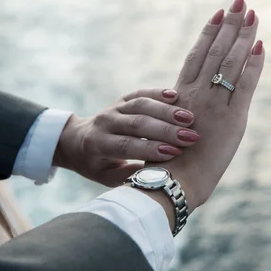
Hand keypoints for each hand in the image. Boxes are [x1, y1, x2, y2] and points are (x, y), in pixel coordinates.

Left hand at [53, 88, 199, 185]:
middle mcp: (104, 122)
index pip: (126, 145)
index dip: (151, 148)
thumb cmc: (98, 165)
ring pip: (141, 105)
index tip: (176, 152)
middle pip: (137, 123)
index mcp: (97, 144)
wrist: (79, 141)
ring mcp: (114, 107)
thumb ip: (130, 176)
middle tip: (191, 136)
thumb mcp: (107, 177)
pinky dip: (159, 93)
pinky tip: (177, 96)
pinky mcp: (123, 98)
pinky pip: (141, 93)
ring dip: (167, 111)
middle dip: (166, 130)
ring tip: (189, 118)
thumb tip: (159, 177)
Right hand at [145, 0, 264, 220]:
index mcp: (180, 96)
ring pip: (231, 62)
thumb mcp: (168, 131)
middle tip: (240, 2)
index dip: (208, 32)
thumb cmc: (166, 163)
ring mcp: (215, 105)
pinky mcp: (233, 120)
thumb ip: (178, 115)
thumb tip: (184, 111)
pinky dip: (254, 64)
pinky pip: (246, 85)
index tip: (218, 13)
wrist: (173, 183)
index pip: (196, 55)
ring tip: (252, 15)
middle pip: (215, 51)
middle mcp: (197, 94)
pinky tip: (261, 45)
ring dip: (243, 36)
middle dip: (229, 24)